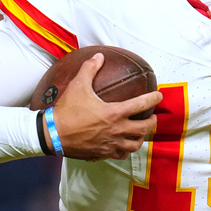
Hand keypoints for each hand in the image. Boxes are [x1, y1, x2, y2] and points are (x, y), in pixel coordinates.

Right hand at [46, 53, 160, 160]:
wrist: (51, 135)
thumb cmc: (66, 110)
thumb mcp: (78, 85)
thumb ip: (90, 69)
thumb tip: (99, 56)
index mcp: (115, 113)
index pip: (142, 104)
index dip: (154, 98)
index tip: (159, 95)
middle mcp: (117, 130)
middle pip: (144, 128)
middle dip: (152, 122)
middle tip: (152, 116)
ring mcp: (110, 144)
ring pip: (135, 145)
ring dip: (140, 137)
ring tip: (140, 132)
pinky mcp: (102, 154)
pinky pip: (120, 155)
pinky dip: (126, 150)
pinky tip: (124, 145)